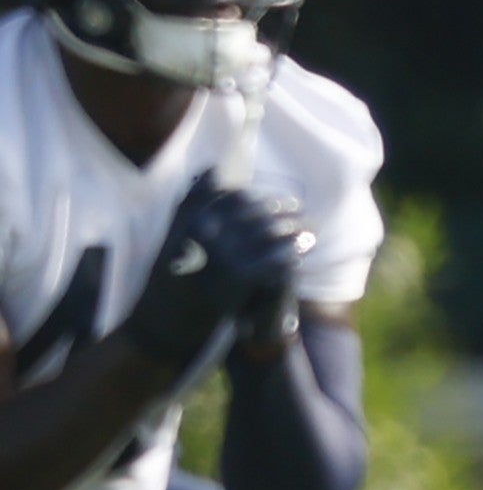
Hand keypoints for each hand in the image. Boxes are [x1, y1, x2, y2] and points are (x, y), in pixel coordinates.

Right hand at [123, 171, 313, 371]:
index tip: (278, 199)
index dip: (260, 196)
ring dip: (294, 229)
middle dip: (282, 209)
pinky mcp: (238, 278)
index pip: (234, 196)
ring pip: (269, 232)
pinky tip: (301, 255)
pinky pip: (274, 259)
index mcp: (189, 216)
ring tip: (310, 231)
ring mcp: (221, 253)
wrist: (164, 321)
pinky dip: (290, 254)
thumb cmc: (172, 275)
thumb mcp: (174, 231)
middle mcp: (204, 230)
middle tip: (302, 210)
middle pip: (256, 211)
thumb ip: (193, 200)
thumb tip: (213, 168)